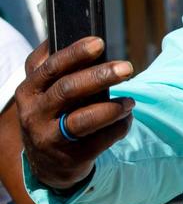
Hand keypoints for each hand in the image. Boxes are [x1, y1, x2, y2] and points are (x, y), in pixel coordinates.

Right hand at [16, 37, 134, 190]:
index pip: (50, 66)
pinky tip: (127, 118)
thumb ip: (60, 69)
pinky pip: (100, 140)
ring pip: (82, 119)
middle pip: (68, 89)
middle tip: (127, 68)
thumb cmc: (55, 113)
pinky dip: (118, 127)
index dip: (74, 53)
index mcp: (29, 89)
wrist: (48, 161)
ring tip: (131, 101)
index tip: (99, 42)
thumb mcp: (47, 91)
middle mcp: (34, 112)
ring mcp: (49, 137)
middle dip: (100, 76)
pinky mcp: (69, 156)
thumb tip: (93, 43)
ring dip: (112, 108)